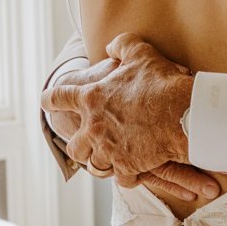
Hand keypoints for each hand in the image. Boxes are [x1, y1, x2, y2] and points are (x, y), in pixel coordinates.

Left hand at [44, 35, 219, 198]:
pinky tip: (135, 172)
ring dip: (102, 162)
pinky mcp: (127, 166)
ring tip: (111, 160)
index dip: (50, 99)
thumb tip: (111, 47)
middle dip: (79, 146)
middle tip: (86, 143)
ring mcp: (108, 149)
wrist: (182, 115)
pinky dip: (128, 176)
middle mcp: (94, 127)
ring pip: (95, 165)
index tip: (44, 101)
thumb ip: (121, 46)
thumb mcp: (140, 53)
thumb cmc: (160, 83)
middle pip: (74, 146)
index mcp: (92, 98)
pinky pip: (122, 179)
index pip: (60, 97)